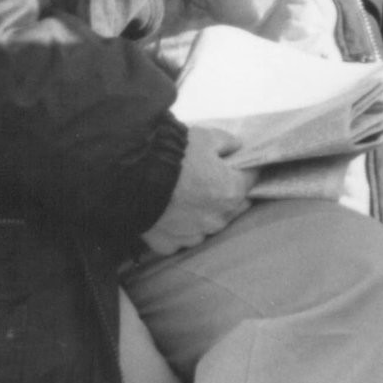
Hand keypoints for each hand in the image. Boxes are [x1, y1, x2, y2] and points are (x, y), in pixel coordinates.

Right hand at [140, 126, 259, 255]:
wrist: (133, 178)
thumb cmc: (174, 155)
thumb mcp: (206, 137)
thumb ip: (228, 142)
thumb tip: (237, 147)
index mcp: (231, 192)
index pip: (250, 180)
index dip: (244, 170)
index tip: (236, 164)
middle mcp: (217, 219)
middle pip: (232, 206)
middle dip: (227, 193)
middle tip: (212, 178)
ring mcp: (193, 235)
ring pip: (208, 225)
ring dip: (204, 213)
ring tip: (188, 197)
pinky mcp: (170, 244)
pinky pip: (181, 236)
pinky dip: (179, 227)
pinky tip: (169, 213)